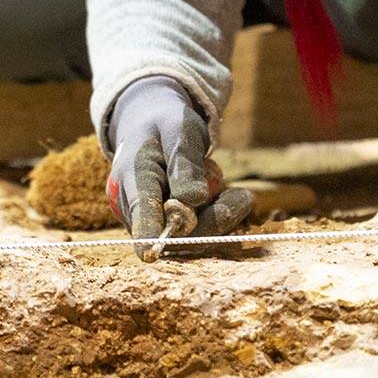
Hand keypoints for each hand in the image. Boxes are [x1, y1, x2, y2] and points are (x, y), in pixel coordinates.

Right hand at [106, 76, 254, 244]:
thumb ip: (184, 160)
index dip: (146, 230)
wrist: (158, 127)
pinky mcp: (169, 227)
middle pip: (171, 228)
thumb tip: (193, 199)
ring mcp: (151, 220)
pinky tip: (234, 199)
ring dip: (219, 215)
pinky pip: (198, 231)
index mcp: (132, 174)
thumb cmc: (167, 123)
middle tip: (245, 198)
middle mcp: (135, 205)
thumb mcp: (179, 128)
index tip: (149, 253)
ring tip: (241, 195)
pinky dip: (218, 215)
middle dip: (211, 218)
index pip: (139, 206)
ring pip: (189, 234)